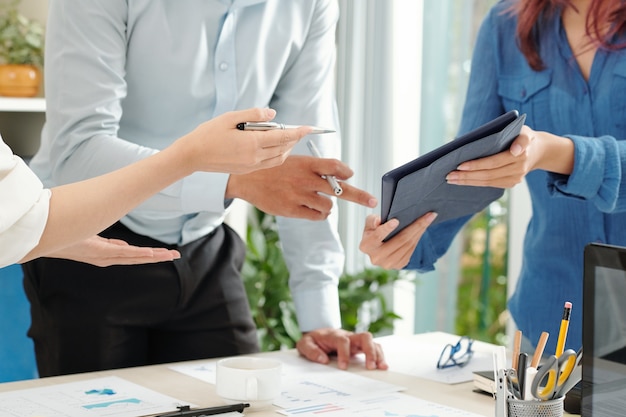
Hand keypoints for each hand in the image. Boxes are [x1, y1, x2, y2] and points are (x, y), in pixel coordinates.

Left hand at [46, 235, 180, 266]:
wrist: (40, 238)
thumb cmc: (57, 234)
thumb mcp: (82, 232)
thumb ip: (98, 236)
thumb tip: (114, 236)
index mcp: (101, 253)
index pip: (129, 254)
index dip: (146, 254)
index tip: (161, 253)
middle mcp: (104, 258)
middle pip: (137, 258)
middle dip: (156, 257)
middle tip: (175, 256)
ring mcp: (103, 256)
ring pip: (135, 257)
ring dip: (154, 256)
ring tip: (171, 255)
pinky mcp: (99, 252)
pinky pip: (125, 254)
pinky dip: (141, 254)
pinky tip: (153, 254)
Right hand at [179, 108, 311, 174]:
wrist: (193, 156)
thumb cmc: (208, 134)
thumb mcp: (230, 118)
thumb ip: (253, 115)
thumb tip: (273, 114)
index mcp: (252, 143)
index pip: (283, 136)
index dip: (298, 132)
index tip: (310, 128)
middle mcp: (255, 157)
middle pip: (284, 148)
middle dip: (294, 139)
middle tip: (299, 129)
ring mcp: (251, 165)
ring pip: (279, 158)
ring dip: (287, 148)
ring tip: (288, 137)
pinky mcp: (247, 169)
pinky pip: (270, 163)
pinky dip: (278, 155)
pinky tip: (275, 146)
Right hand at [227, 155, 376, 219]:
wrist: (246, 179)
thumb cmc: (273, 168)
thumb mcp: (292, 159)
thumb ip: (314, 168)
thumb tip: (340, 176)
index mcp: (306, 163)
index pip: (334, 166)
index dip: (345, 171)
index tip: (350, 175)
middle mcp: (306, 179)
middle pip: (340, 189)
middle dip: (359, 196)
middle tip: (372, 201)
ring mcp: (299, 196)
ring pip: (328, 206)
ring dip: (327, 205)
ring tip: (315, 200)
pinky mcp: (293, 210)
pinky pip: (317, 216)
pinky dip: (318, 214)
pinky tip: (310, 208)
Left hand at [296, 328, 387, 369]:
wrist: (318, 335)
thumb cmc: (313, 341)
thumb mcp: (304, 344)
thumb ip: (311, 350)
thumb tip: (323, 360)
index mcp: (334, 335)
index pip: (343, 341)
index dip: (344, 353)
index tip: (343, 367)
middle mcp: (348, 336)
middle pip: (364, 336)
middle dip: (369, 351)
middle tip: (370, 366)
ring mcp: (356, 341)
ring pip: (372, 342)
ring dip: (377, 354)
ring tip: (381, 368)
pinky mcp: (360, 347)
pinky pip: (374, 348)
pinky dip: (379, 356)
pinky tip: (382, 366)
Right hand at [359, 212, 437, 268]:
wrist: (379, 248)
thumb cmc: (374, 231)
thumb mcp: (370, 224)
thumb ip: (372, 221)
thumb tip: (379, 221)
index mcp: (366, 246)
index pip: (377, 236)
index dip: (387, 229)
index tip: (396, 221)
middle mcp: (376, 258)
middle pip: (400, 240)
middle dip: (415, 226)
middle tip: (428, 215)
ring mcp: (388, 263)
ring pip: (408, 244)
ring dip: (421, 230)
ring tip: (429, 218)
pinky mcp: (399, 265)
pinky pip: (412, 249)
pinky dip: (418, 237)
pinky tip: (424, 228)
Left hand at [445, 125, 539, 187]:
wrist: (538, 151)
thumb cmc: (524, 137)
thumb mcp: (525, 132)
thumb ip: (522, 139)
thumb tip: (515, 150)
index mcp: (521, 155)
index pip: (493, 162)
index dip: (476, 165)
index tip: (460, 165)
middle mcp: (518, 169)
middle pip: (488, 175)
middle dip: (466, 176)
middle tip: (449, 175)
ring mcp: (515, 179)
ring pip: (487, 182)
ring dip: (467, 181)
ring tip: (451, 179)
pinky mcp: (511, 183)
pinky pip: (490, 184)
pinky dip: (475, 183)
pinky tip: (462, 181)